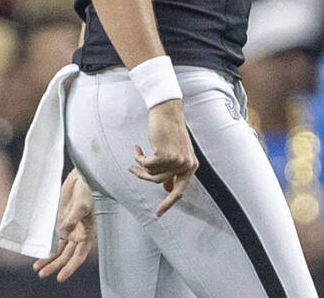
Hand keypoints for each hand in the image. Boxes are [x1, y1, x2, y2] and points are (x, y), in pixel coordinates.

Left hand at [33, 169, 95, 280]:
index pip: (78, 255)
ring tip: (37, 269)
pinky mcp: (60, 224)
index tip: (60, 277)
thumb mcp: (82, 204)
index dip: (70, 267)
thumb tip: (63, 234)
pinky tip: (39, 254)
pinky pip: (53, 241)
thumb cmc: (86, 191)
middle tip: (42, 274)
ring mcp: (69, 231)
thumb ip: (72, 220)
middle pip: (66, 256)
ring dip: (49, 260)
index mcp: (87, 234)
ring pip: (59, 251)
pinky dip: (47, 248)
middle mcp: (78, 236)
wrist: (80, 178)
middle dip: (55, 266)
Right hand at [128, 99, 197, 215]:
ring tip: (136, 154)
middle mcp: (187, 164)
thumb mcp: (175, 152)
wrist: (167, 111)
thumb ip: (173, 170)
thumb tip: (167, 188)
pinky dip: (138, 157)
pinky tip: (137, 148)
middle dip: (144, 177)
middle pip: (160, 182)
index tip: (159, 213)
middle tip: (132, 170)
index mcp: (191, 165)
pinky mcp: (165, 155)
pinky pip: (145, 164)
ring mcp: (177, 160)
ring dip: (140, 165)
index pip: (180, 190)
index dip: (169, 202)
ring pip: (151, 173)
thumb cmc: (170, 129)